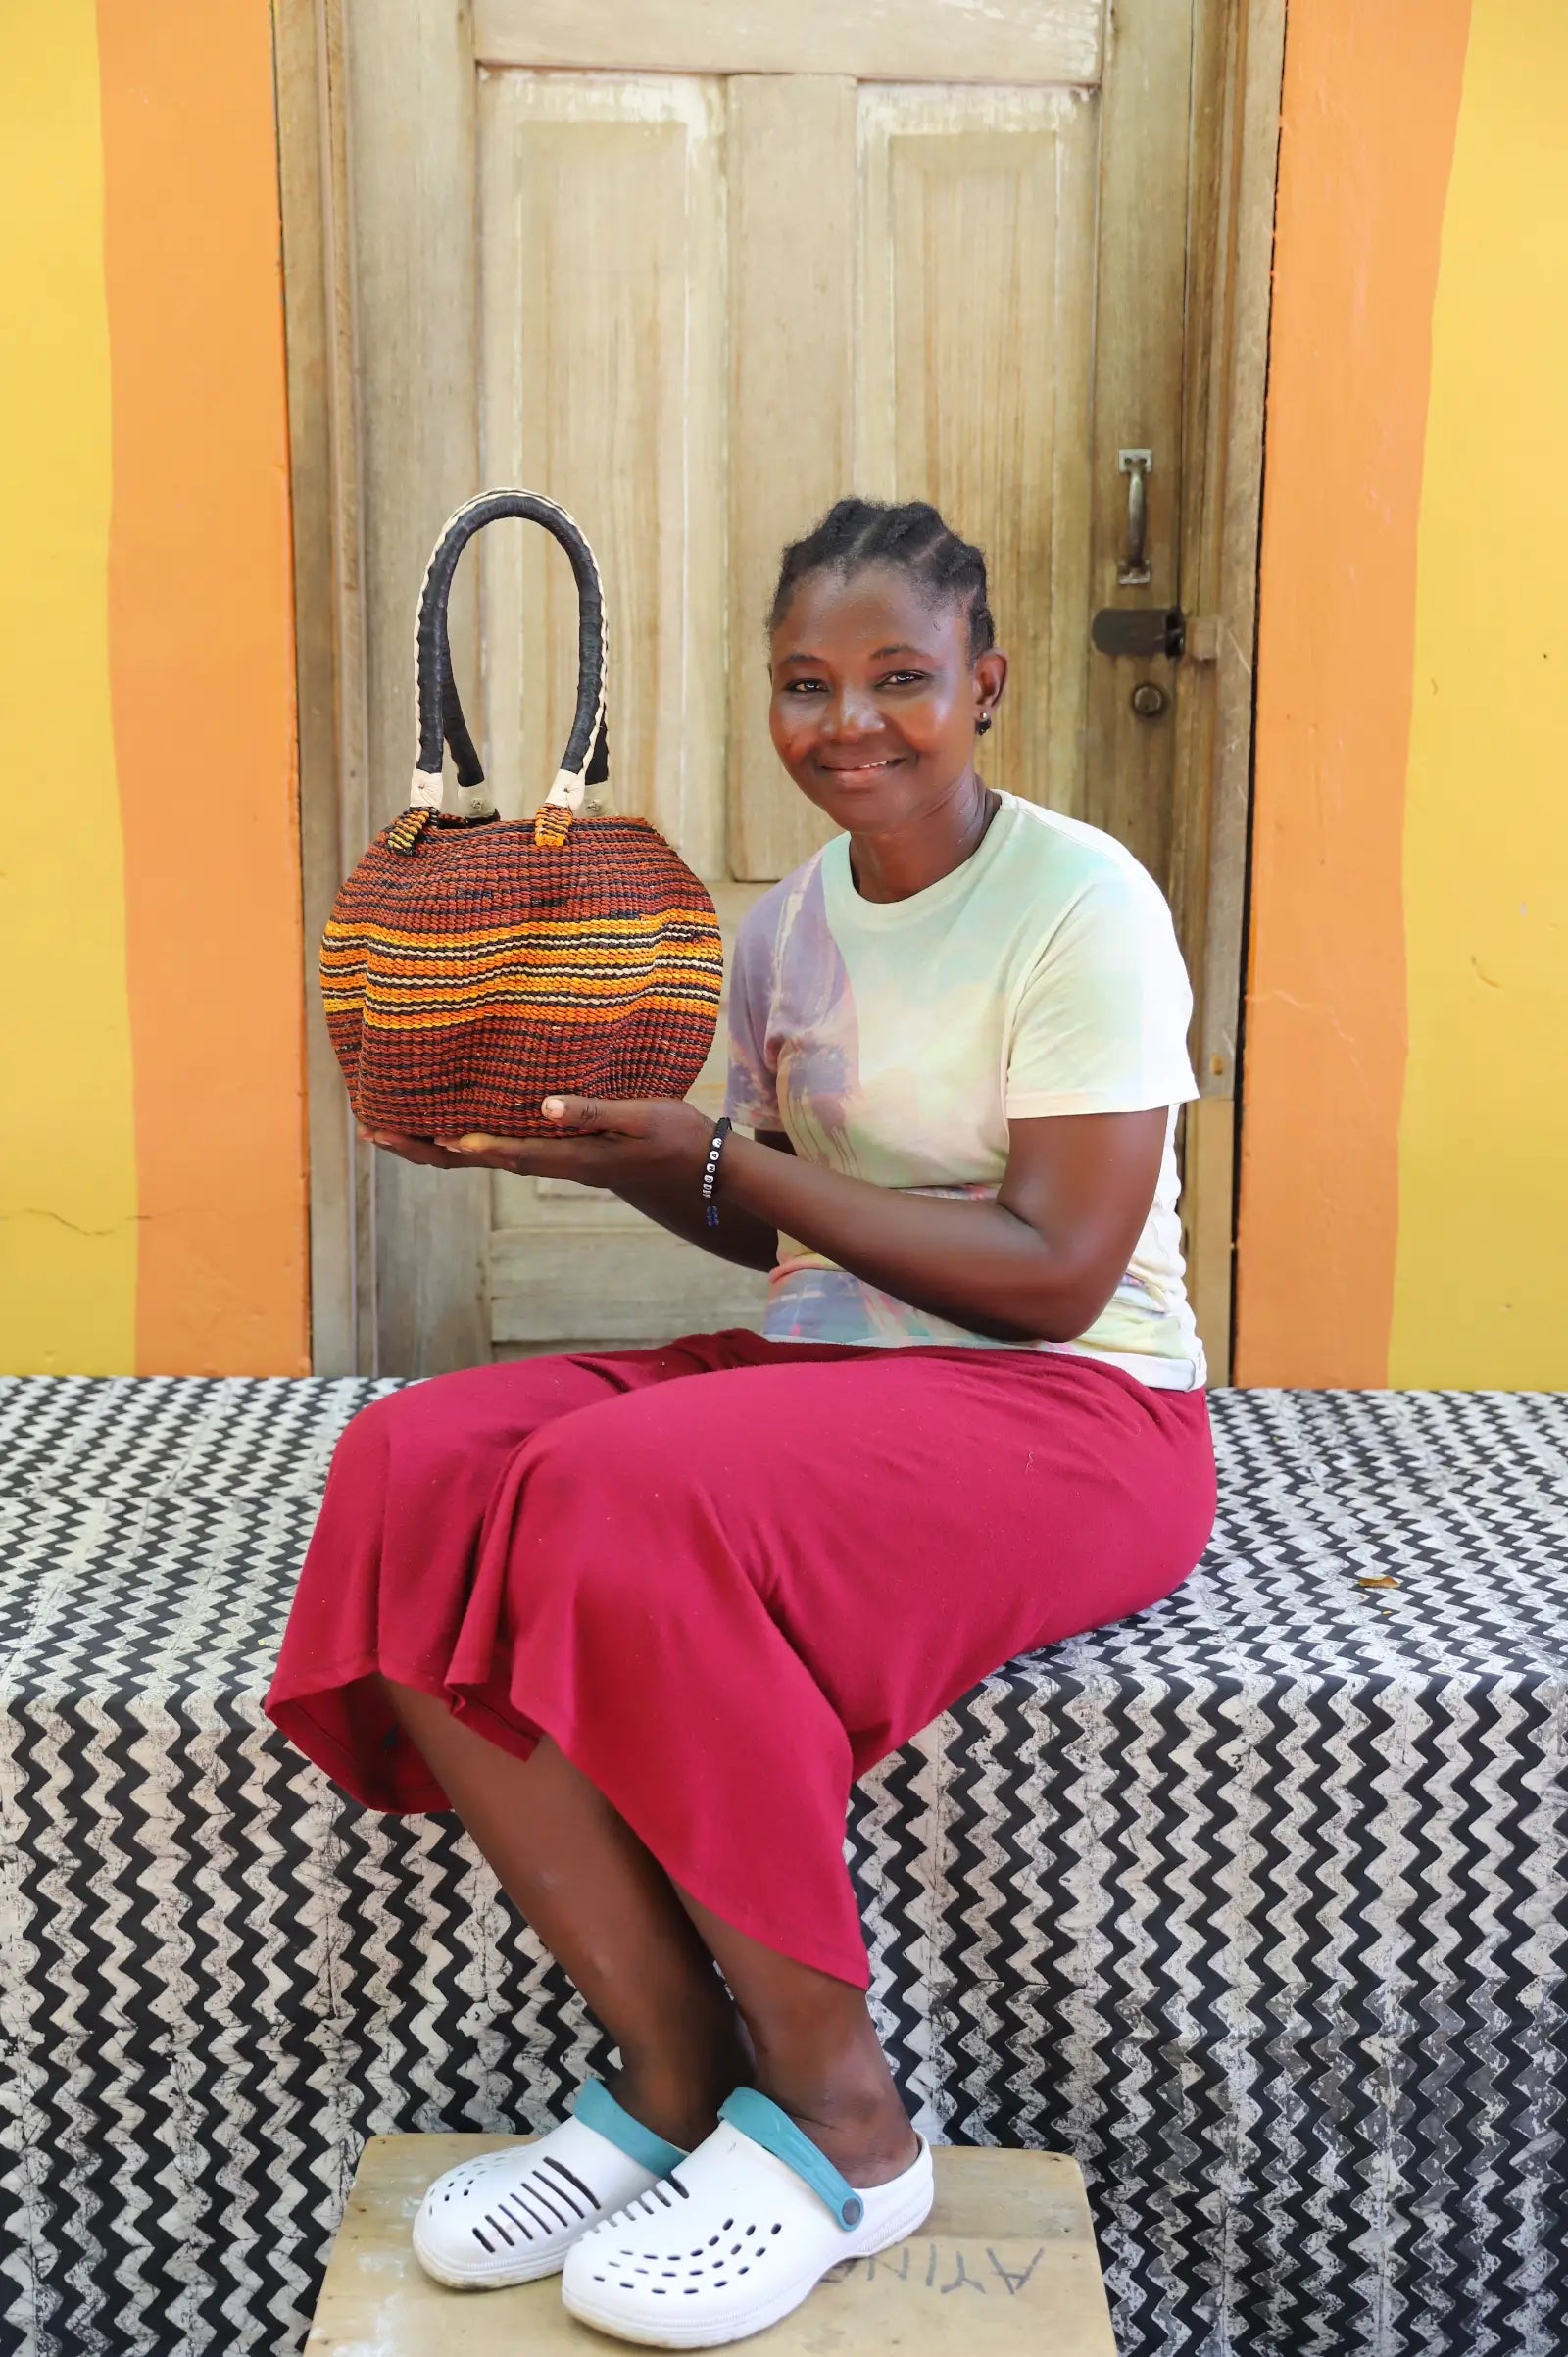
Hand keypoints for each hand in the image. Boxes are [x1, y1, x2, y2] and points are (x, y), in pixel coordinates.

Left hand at [363, 1096, 714, 1189]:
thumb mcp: (644, 1118)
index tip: (441, 1136)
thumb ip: (595, 1111)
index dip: (479, 1145)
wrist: (692, 1173)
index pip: (516, 1152)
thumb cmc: (673, 1138)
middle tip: (376, 1133)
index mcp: (574, 1156)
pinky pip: (494, 1150)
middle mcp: (551, 1163)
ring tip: (386, 1131)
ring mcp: (548, 1161)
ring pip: (478, 1159)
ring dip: (431, 1146)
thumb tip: (543, 1105)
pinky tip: (443, 1125)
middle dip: (425, 1149)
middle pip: (477, 1162)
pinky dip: (461, 1141)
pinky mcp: (552, 1153)